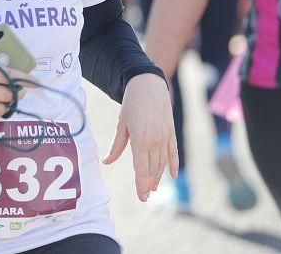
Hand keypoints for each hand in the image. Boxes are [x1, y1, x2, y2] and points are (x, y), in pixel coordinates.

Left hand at [102, 73, 177, 201]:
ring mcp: (165, 137)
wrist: (148, 85)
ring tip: (153, 187)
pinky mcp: (171, 132)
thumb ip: (116, 146)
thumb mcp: (121, 124)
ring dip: (158, 176)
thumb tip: (107, 162)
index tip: (141, 196)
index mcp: (140, 140)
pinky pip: (173, 152)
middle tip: (144, 196)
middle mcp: (154, 141)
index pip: (141, 168)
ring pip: (162, 163)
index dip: (141, 184)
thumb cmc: (131, 104)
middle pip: (152, 168)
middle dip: (148, 184)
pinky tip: (172, 175)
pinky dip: (173, 164)